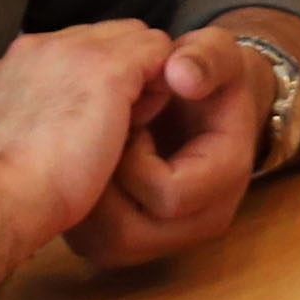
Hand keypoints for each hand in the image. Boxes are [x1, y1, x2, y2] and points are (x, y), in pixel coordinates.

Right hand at [0, 20, 178, 265]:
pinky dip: (160, 85)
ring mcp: (72, 50)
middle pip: (104, 37)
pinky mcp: (108, 66)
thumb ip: (24, 120)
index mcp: (12, 67)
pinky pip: (157, 51)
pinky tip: (142, 122)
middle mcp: (39, 47)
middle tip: (114, 124)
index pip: (71, 49)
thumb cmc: (8, 190)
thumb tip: (41, 129)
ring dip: (140, 77)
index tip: (91, 123)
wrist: (6, 196)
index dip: (92, 80)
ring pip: (134, 38)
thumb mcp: (3, 145)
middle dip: (120, 71)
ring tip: (125, 126)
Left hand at [68, 29, 270, 268]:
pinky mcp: (122, 244)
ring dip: (84, 187)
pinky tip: (84, 161)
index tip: (132, 115)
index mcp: (225, 180)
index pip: (170, 194)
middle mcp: (195, 225)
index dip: (138, 154)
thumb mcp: (216, 54)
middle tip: (106, 131)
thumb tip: (180, 73)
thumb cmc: (206, 80)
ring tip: (95, 145)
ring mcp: (159, 241)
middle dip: (104, 175)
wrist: (201, 109)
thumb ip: (206, 58)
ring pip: (100, 240)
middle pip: (128, 230)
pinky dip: (74, 197)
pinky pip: (85, 238)